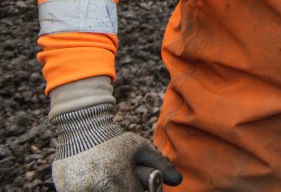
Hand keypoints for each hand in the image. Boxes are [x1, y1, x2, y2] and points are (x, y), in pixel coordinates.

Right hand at [51, 103, 181, 190]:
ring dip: (110, 189)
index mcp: (116, 178)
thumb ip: (160, 166)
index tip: (137, 186)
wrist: (81, 130)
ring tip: (110, 179)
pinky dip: (94, 190)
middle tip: (123, 180)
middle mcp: (97, 187)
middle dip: (125, 190)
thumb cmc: (115, 141)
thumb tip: (178, 182)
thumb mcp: (140, 149)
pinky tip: (96, 182)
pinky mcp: (66, 191)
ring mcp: (79, 191)